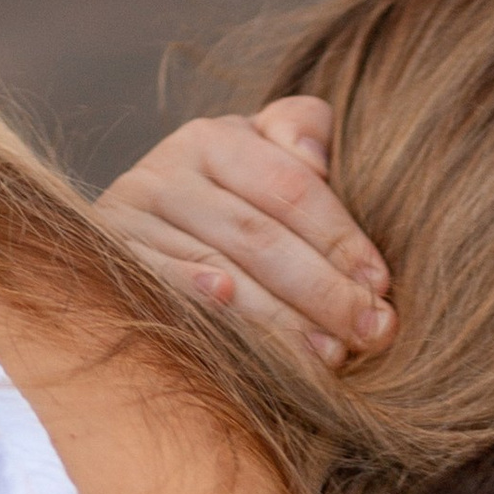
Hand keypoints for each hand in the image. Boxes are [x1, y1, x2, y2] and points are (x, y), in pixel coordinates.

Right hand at [100, 96, 395, 370]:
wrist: (139, 235)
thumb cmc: (230, 202)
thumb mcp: (263, 158)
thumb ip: (300, 136)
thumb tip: (316, 156)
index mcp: (214, 139)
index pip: (290, 188)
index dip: (340, 237)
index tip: (381, 285)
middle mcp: (165, 173)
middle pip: (259, 237)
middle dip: (323, 289)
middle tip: (370, 331)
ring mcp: (131, 222)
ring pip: (220, 273)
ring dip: (281, 321)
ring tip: (331, 356)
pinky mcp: (112, 267)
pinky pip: (167, 295)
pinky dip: (205, 312)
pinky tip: (242, 336)